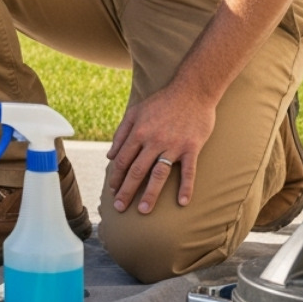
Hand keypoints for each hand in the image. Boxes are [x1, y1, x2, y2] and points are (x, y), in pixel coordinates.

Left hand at [105, 82, 216, 213]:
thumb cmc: (162, 101)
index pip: (122, 160)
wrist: (192, 91)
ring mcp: (173, 145)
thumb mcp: (135, 111)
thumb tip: (110, 155)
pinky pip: (188, 171)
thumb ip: (121, 133)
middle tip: (120, 208)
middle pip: (136, 171)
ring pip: (158, 174)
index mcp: (138, 132)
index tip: (112, 191)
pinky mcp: (191, 147)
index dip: (116, 177)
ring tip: (143, 210)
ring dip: (150, 194)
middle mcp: (153, 141)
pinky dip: (186, 187)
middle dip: (126, 191)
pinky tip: (182, 202)